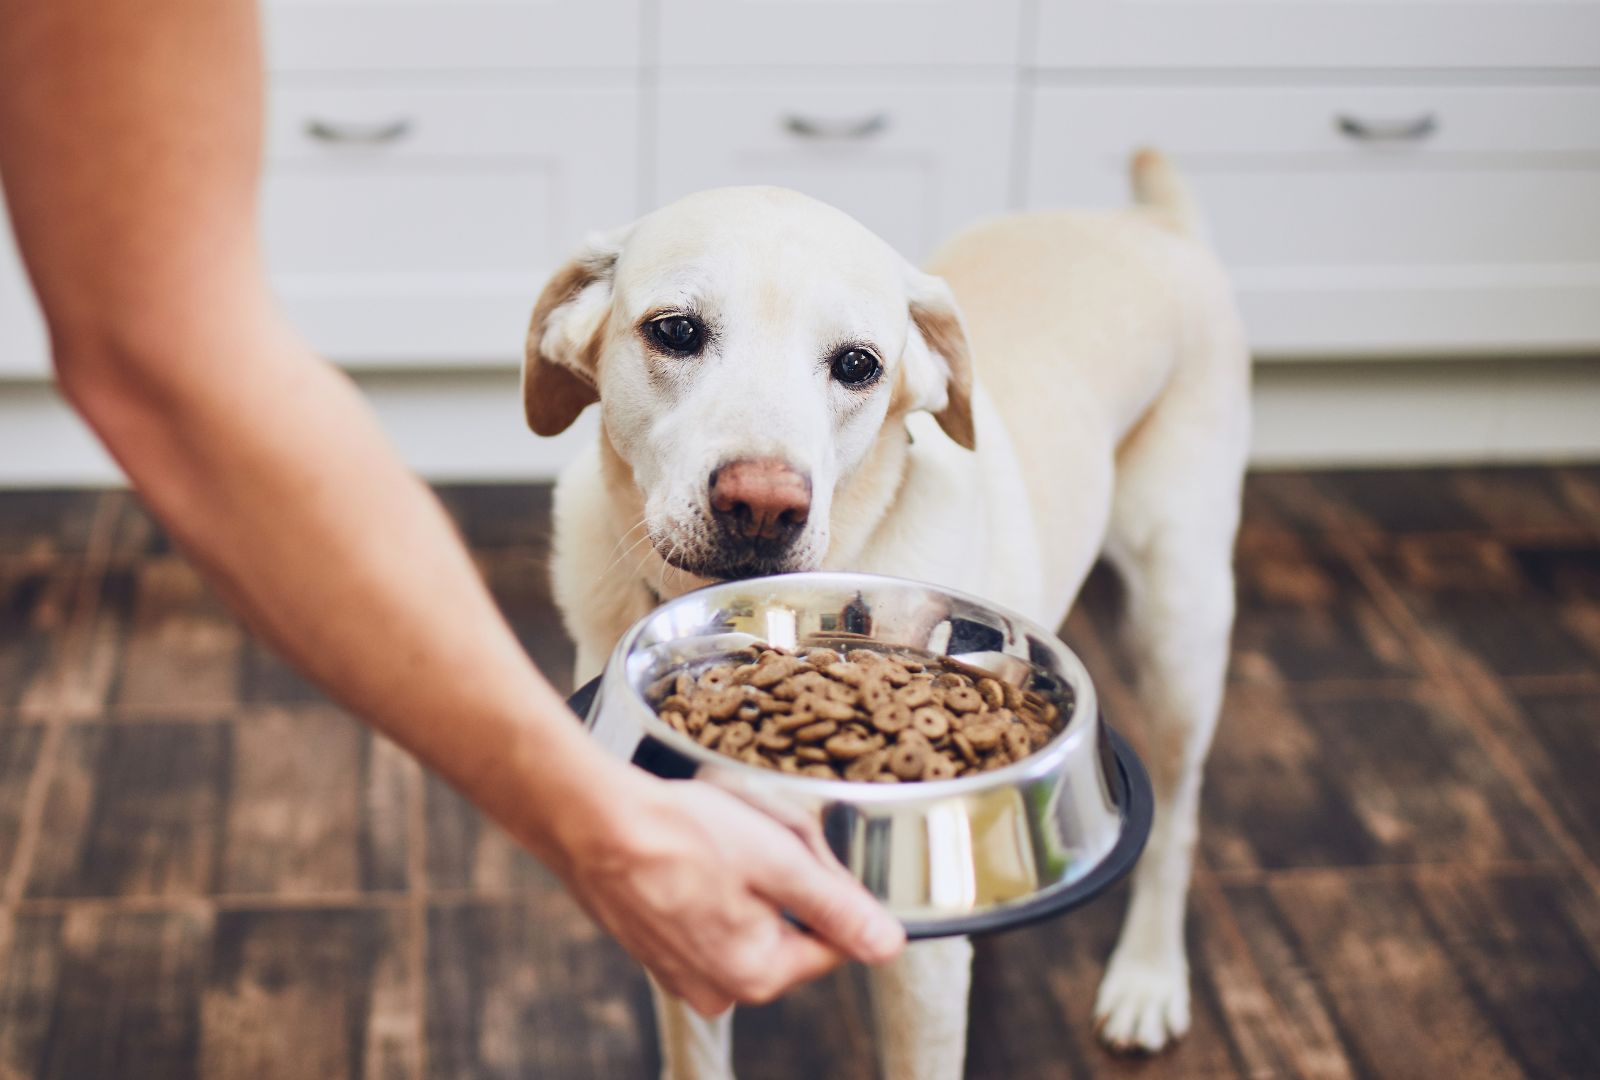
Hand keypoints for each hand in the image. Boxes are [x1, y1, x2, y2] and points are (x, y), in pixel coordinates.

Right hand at [553, 766, 905, 1015]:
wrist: (590, 820)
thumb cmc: (681, 834)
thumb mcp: (779, 861)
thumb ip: (838, 908)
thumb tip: (889, 946)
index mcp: (757, 975)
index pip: (833, 941)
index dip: (829, 888)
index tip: (801, 849)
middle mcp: (718, 988)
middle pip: (789, 929)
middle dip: (784, 880)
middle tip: (756, 834)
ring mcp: (680, 971)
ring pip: (748, 918)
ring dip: (746, 878)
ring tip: (717, 838)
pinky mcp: (653, 946)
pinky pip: (706, 915)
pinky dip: (707, 882)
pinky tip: (691, 849)